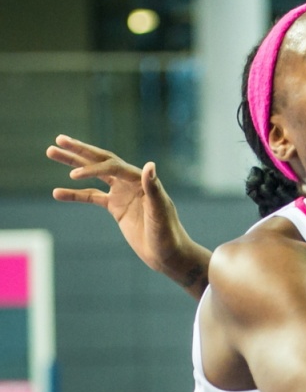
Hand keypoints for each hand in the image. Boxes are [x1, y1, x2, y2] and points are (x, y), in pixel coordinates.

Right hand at [46, 135, 185, 271]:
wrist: (167, 253)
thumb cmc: (167, 233)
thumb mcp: (160, 211)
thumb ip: (153, 188)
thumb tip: (150, 165)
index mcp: (141, 180)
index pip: (114, 167)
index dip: (94, 169)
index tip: (74, 176)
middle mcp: (132, 182)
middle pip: (102, 161)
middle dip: (80, 151)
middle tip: (59, 139)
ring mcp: (123, 193)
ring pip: (94, 175)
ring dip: (74, 164)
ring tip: (52, 152)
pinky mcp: (116, 207)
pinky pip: (92, 197)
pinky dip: (75, 195)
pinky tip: (56, 192)